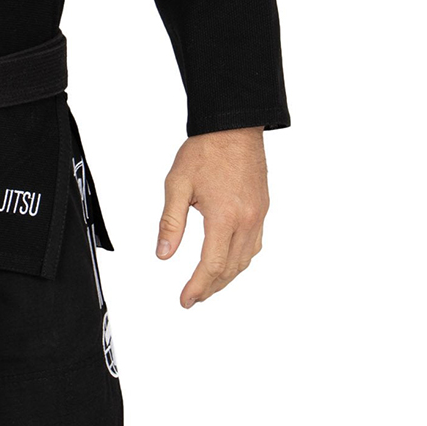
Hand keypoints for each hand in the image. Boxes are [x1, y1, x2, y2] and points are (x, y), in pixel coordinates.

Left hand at [156, 127, 268, 307]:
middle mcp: (247, 219)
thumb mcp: (177, 185)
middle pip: (230, 268)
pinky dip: (240, 260)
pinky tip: (228, 264)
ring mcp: (258, 214)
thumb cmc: (205, 151)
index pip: (212, 265)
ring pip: (245, 259)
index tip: (185, 301)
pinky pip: (254, 244)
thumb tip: (163, 255)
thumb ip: (170, 223)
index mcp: (225, 216)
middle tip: (192, 299)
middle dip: (210, 288)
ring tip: (207, 287)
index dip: (198, 287)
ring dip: (226, 278)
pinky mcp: (262, 208)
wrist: (234, 124)